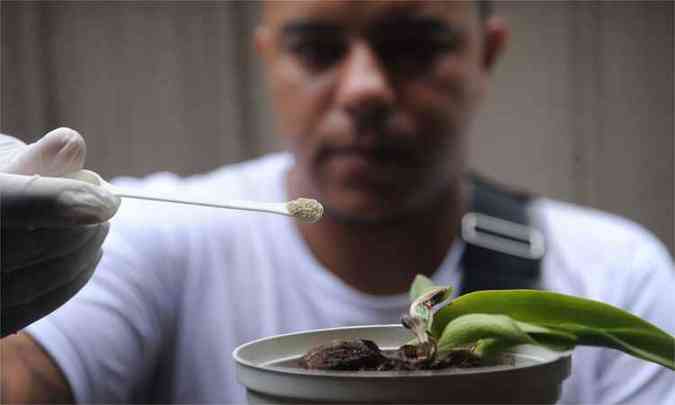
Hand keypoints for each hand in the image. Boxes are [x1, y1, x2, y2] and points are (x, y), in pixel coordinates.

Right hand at [1, 128, 119, 336]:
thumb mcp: (4, 161)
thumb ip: (39, 157)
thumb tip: (73, 145)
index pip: (15, 203)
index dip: (66, 200)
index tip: (109, 200)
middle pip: (36, 243)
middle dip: (85, 225)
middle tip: (108, 204)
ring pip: (42, 278)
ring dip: (86, 251)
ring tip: (99, 226)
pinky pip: (37, 304)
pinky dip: (73, 278)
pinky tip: (89, 255)